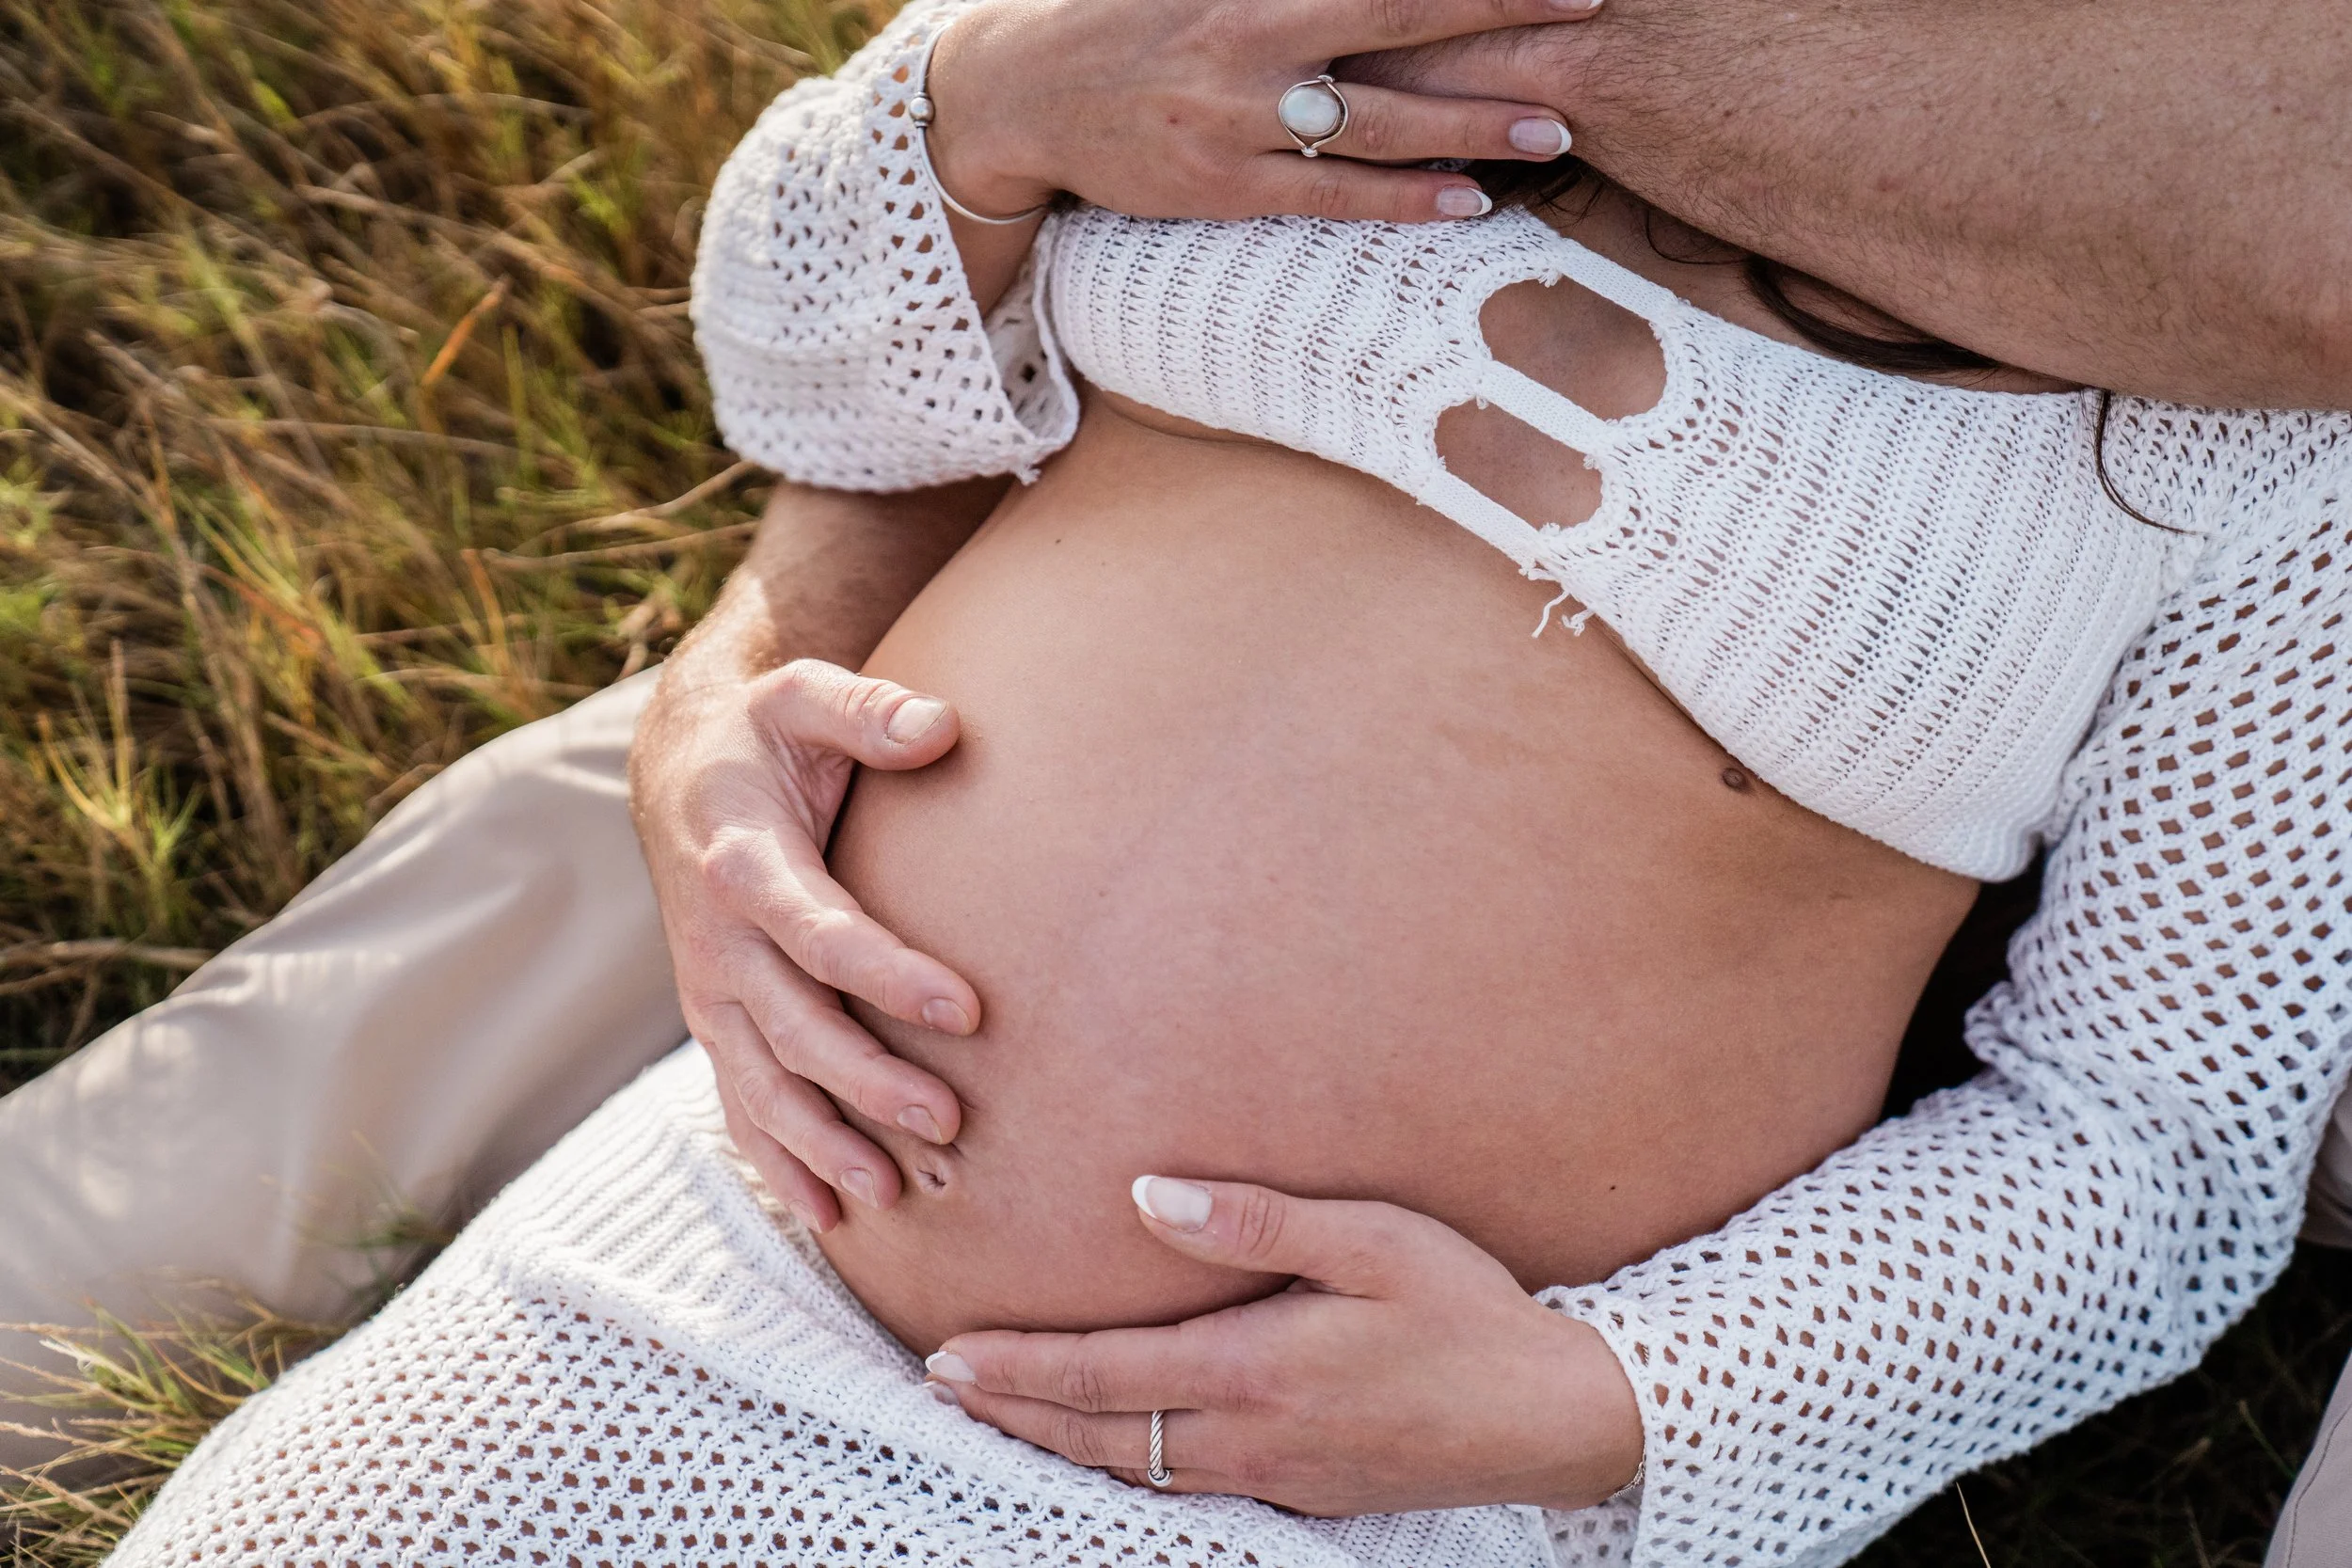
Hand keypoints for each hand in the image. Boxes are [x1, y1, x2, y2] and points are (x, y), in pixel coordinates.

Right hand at [631, 658, 982, 1230]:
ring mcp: (711, 991)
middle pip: (797, 1028)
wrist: (678, 767)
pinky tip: (827, 1213)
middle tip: (950, 1122)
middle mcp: (718, 942)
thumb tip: (942, 725)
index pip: (824, 934)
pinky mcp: (716, 1021)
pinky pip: (741, 1102)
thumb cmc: (765, 731)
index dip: (892, 976)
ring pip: (763, 1084)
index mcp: (745, 864)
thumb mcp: (807, 696)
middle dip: (868, 1084)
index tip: (969, 1009)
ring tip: (892, 1192)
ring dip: (823, 1143)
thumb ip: (871, 711)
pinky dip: (778, 1160)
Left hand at [923, 1177, 1643, 1514]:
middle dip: (1014, 1410)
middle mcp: (1251, 1436)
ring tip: (999, 1413)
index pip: (1107, 1375)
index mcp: (1256, 1368)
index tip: (950, 1354)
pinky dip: (1125, 1465)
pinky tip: (1112, 1447)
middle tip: (942, 1385)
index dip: (1020, 1369)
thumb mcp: (1375, 1241)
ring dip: (1059, 1441)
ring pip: (1137, 1469)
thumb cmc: (1470, 1313)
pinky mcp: (1305, 1492)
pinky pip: (1187, 1486)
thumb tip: (1144, 1195)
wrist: (1554, 1419)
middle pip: (1102, 1435)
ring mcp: (1277, 1475)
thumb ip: (1256, 1220)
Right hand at [924, 0, 1598, 226]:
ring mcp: (1238, 123)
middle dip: (1501, 27)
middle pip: (1400, 33)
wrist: (1020, 92)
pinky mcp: (1224, 189)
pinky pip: (1332, 197)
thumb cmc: (1122, 10)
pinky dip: (1404, 198)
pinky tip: (1468, 199)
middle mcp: (1250, 47)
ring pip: (1380, 128)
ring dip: (1474, 129)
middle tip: (1589, 16)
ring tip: (1557, 134)